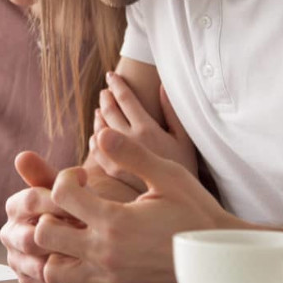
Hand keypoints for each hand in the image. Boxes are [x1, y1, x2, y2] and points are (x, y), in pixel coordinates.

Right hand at [0, 152, 76, 282]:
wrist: (92, 231)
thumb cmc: (79, 206)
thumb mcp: (67, 188)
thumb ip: (46, 174)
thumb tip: (22, 156)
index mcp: (16, 206)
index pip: (31, 201)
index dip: (60, 200)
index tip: (86, 197)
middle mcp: (11, 233)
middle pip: (29, 236)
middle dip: (62, 235)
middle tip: (89, 232)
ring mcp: (17, 258)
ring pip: (35, 263)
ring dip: (62, 257)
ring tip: (87, 251)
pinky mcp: (27, 280)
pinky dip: (60, 278)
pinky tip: (80, 268)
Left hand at [35, 131, 244, 282]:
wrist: (220, 262)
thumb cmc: (195, 215)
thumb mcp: (168, 177)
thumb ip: (131, 155)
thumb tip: (103, 133)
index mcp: (115, 222)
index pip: (62, 195)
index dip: (65, 178)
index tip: (81, 178)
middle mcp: (105, 254)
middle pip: (44, 233)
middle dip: (49, 213)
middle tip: (69, 205)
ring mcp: (107, 279)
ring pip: (51, 268)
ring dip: (55, 246)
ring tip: (75, 229)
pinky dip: (71, 268)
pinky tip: (88, 250)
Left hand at [89, 73, 197, 190]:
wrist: (180, 206)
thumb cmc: (187, 170)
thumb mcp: (184, 139)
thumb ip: (171, 112)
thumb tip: (161, 87)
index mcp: (147, 130)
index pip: (125, 99)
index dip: (117, 85)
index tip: (111, 75)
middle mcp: (129, 142)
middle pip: (109, 112)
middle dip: (106, 98)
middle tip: (105, 91)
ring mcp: (118, 159)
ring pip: (99, 130)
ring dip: (99, 116)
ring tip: (101, 108)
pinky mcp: (113, 174)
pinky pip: (96, 152)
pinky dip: (94, 139)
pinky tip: (96, 135)